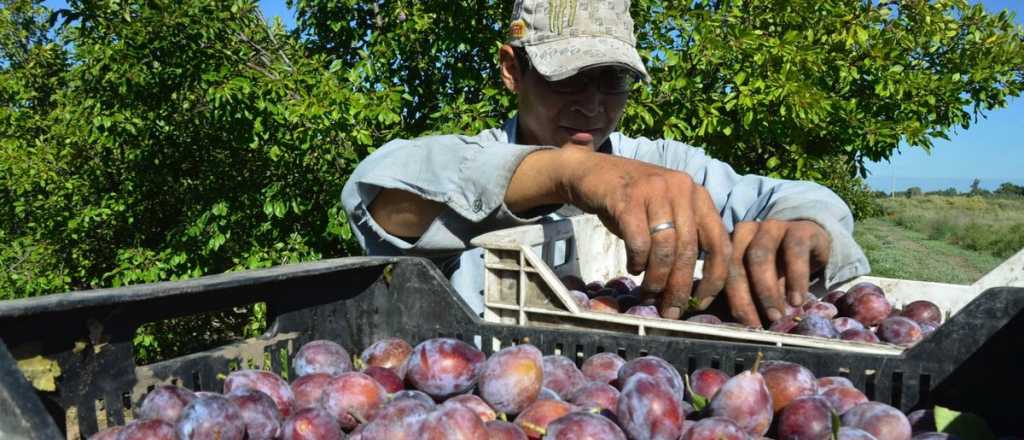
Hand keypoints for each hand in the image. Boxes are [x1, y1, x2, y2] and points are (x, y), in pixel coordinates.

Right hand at [557, 149, 731, 318]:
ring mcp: (655, 190)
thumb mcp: (667, 211)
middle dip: (679, 287)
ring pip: (664, 249)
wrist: (592, 172)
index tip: (701, 302)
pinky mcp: (627, 198)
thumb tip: (693, 287)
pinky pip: (639, 242)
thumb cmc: (632, 201)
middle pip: (689, 250)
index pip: (719, 242)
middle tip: (670, 310)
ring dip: (656, 279)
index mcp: (698, 195)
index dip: (715, 277)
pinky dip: (637, 262)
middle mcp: (682, 188)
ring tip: (647, 293)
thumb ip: (685, 236)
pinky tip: (632, 267)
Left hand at [717, 219, 830, 327]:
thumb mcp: (756, 283)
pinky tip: (797, 300)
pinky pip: (795, 252)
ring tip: (776, 316)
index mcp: (727, 243)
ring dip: (766, 290)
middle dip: (742, 298)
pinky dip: (795, 279)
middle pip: (734, 263)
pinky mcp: (799, 229)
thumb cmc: (777, 269)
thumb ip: (741, 297)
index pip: (718, 271)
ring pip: (760, 255)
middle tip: (753, 325)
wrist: (812, 244)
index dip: (721, 299)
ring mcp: (771, 227)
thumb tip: (725, 326)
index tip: (727, 324)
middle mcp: (744, 231)